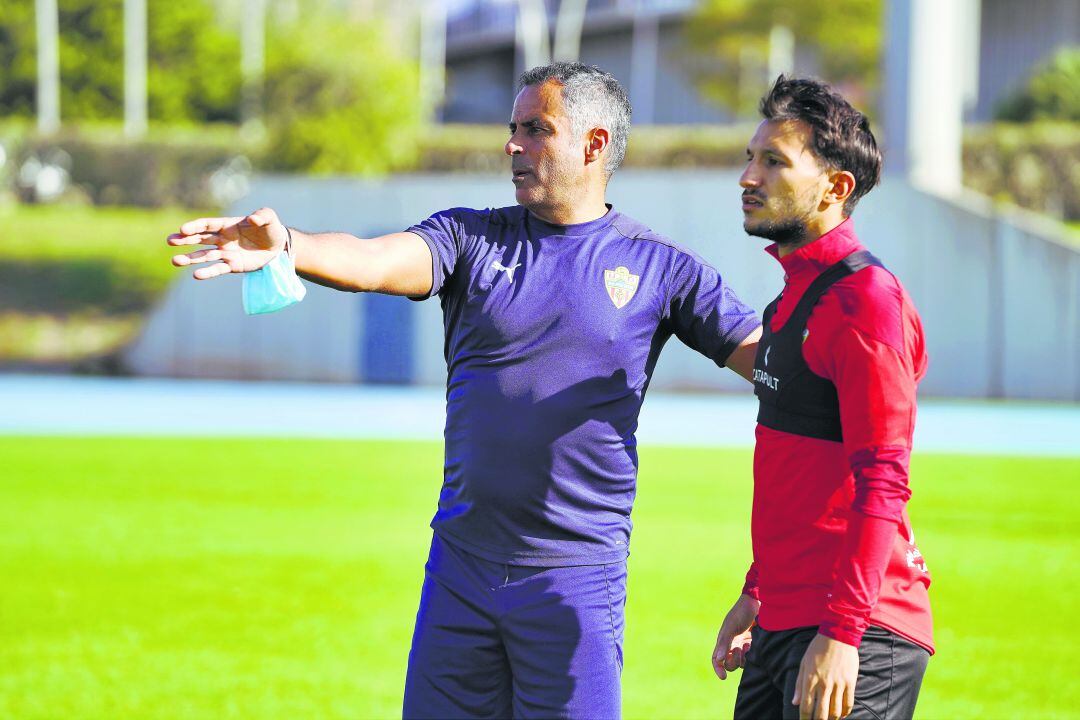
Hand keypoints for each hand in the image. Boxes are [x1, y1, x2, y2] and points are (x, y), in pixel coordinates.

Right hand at [168, 207, 288, 279]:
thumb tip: (252, 219)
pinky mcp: (232, 265)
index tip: (182, 229)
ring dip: (190, 258)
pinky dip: (207, 272)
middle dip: (185, 240)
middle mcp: (223, 238)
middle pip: (200, 239)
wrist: (278, 247)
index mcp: (227, 225)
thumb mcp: (270, 219)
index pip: (207, 225)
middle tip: (170, 241)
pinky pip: (218, 269)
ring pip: (204, 255)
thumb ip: (262, 216)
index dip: (195, 227)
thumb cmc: (271, 229)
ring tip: (175, 261)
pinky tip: (196, 275)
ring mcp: (226, 252)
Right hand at [711, 593, 759, 679]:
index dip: (718, 669)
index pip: (716, 660)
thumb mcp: (731, 626)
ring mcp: (742, 645)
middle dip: (734, 661)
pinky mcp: (752, 645)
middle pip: (729, 664)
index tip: (723, 677)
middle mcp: (731, 645)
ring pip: (741, 663)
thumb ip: (724, 643)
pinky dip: (751, 655)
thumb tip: (718, 660)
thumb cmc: (741, 612)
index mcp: (722, 641)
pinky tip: (753, 644)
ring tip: (748, 645)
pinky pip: (751, 658)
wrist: (757, 604)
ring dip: (744, 657)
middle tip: (740, 649)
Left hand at [792, 633, 858, 719]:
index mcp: (810, 679)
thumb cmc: (817, 649)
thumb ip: (799, 684)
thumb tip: (794, 703)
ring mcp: (838, 683)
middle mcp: (824, 684)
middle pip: (822, 713)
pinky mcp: (850, 682)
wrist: (838, 635)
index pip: (806, 706)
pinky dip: (845, 712)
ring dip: (832, 719)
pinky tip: (841, 715)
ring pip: (836, 711)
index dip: (805, 718)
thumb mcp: (804, 663)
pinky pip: (848, 703)